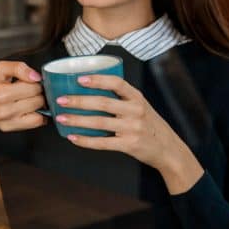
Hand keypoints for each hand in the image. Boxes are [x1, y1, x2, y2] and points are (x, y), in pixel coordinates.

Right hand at [0, 61, 46, 137]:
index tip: (27, 81)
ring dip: (37, 104)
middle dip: (36, 93)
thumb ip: (19, 68)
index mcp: (1, 92)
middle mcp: (4, 109)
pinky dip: (38, 115)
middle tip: (26, 90)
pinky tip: (29, 109)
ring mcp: (7, 121)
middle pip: (38, 100)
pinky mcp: (9, 128)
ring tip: (26, 99)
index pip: (34, 87)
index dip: (34, 82)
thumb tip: (36, 77)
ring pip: (40, 112)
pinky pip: (36, 123)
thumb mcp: (0, 68)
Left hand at [55, 74, 203, 193]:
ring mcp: (133, 129)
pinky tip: (73, 138)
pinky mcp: (129, 145)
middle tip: (60, 100)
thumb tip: (88, 91)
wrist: (168, 149)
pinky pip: (103, 143)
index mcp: (137, 97)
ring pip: (99, 123)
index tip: (79, 78)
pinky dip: (85, 140)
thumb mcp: (141, 106)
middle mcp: (136, 111)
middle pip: (103, 103)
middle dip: (79, 101)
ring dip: (77, 120)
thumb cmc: (149, 125)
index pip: (117, 83)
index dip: (98, 80)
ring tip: (61, 118)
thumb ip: (121, 99)